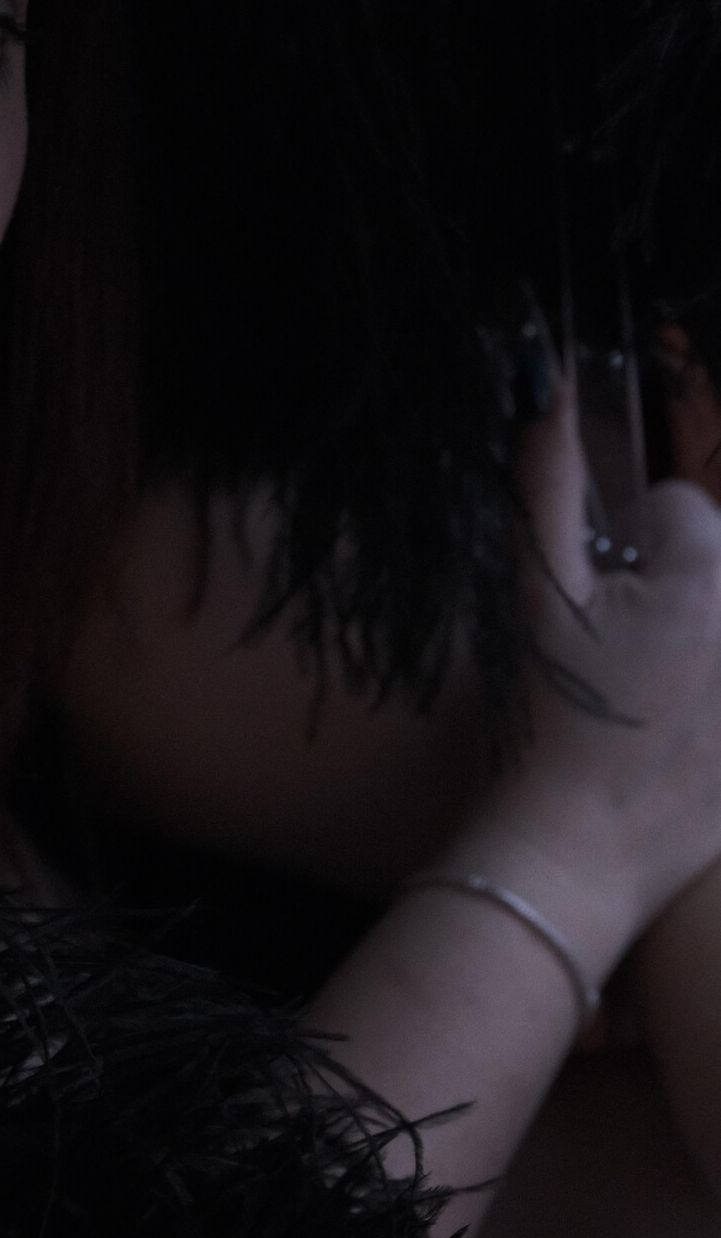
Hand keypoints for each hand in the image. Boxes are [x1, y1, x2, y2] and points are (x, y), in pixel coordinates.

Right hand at [441, 372, 720, 972]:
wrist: (574, 853)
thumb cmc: (549, 720)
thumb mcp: (536, 595)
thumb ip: (544, 484)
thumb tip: (543, 384)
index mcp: (705, 573)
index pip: (677, 510)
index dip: (626, 554)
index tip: (599, 612)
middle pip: (711, 568)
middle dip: (675, 596)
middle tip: (623, 664)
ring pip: (720, 629)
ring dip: (697, 647)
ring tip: (656, 706)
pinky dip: (711, 703)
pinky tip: (685, 741)